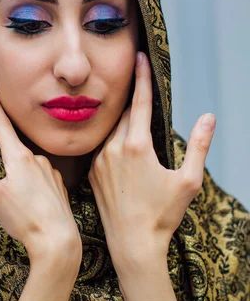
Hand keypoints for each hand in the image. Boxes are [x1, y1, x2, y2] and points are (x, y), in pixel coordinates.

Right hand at [0, 84, 81, 272]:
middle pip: (14, 144)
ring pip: (27, 163)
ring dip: (16, 166)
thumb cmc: (22, 219)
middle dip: (2, 141)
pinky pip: (40, 176)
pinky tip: (28, 195)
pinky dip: (30, 180)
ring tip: (9, 185)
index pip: (1, 124)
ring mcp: (50, 173)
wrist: (58, 242)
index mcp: (19, 157)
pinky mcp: (58, 187)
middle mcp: (38, 160)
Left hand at [88, 52, 215, 272]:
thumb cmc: (163, 215)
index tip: (140, 56)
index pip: (141, 102)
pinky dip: (114, 143)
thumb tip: (209, 117)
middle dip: (135, 102)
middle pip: (125, 115)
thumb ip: (198, 145)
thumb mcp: (189, 181)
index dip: (142, 77)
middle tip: (142, 92)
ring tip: (137, 127)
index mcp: (137, 146)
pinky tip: (124, 153)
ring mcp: (99, 161)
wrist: (131, 244)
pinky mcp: (92, 174)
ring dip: (125, 124)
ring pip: (112, 131)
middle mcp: (113, 149)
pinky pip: (103, 149)